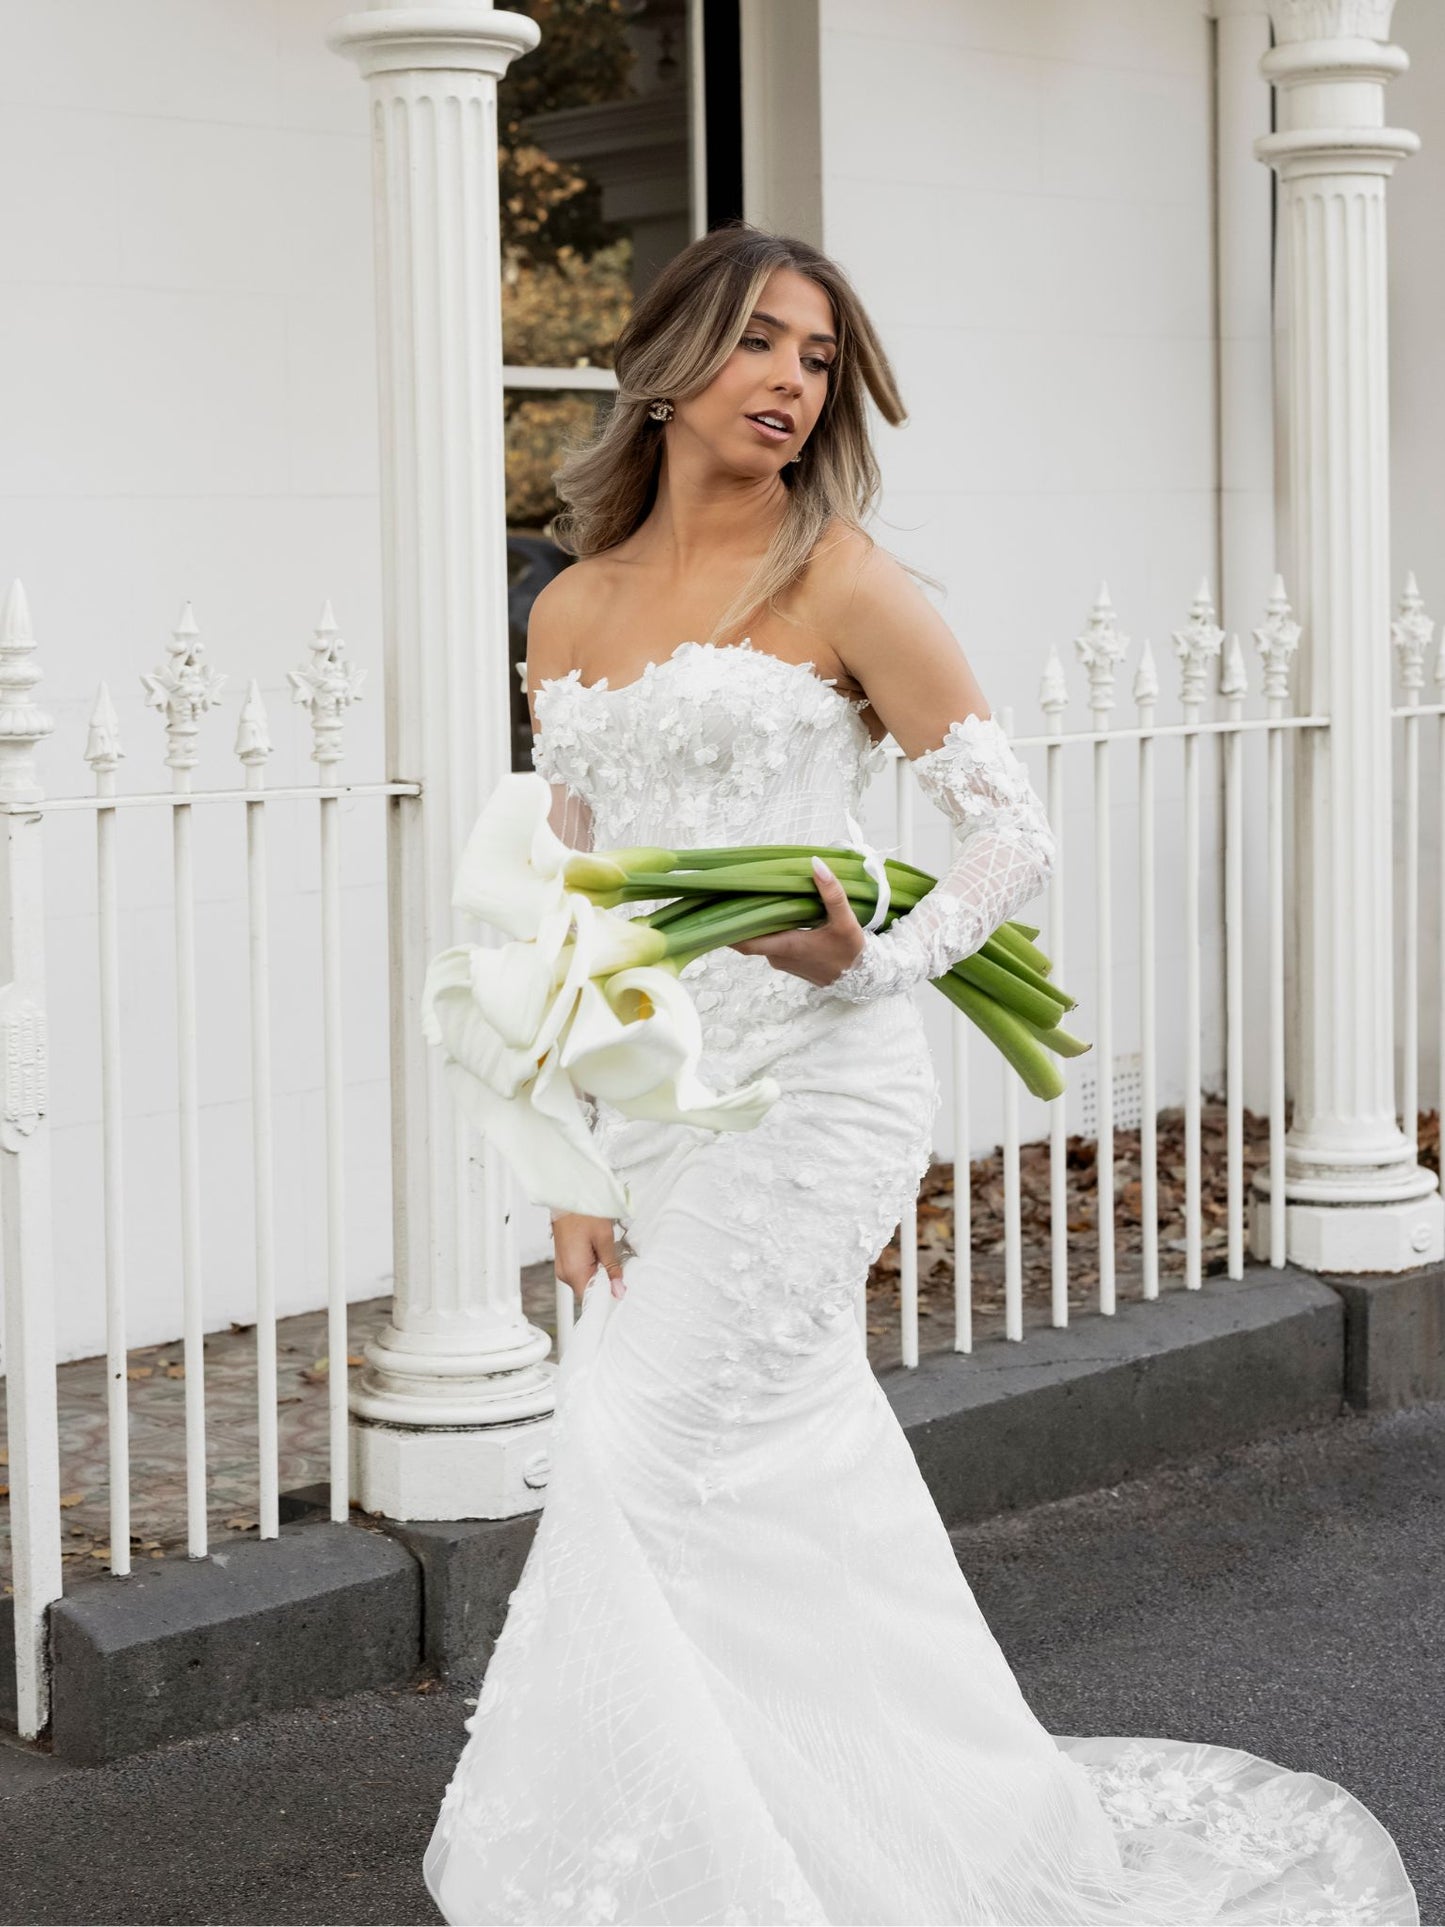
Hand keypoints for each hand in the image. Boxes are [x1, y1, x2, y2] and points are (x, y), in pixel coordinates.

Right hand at [552, 1212, 625, 1302]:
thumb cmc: (583, 1212)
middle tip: (618, 1269)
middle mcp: (564, 1272)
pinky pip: (580, 1272)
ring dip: (598, 1274)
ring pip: (585, 1281)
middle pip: (588, 1290)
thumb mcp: (604, 1238)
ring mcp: (563, 1267)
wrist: (567, 1196)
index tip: (621, 1292)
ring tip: (607, 1256)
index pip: (590, 1298)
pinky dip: (592, 1267)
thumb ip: (611, 1267)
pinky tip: (599, 1254)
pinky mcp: (564, 1260)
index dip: (607, 1297)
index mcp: (573, 1270)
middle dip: (605, 1284)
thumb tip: (618, 1290)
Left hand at [729, 857, 867, 986]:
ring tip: (754, 895)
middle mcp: (778, 957)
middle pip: (750, 936)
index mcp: (786, 946)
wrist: (863, 979)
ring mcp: (783, 961)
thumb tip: (816, 864)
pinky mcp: (789, 962)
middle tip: (733, 891)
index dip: (725, 928)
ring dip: (758, 922)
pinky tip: (776, 911)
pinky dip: (771, 929)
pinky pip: (772, 943)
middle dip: (741, 917)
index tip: (714, 908)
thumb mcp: (845, 921)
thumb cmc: (851, 952)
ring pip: (761, 939)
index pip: (744, 942)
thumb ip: (831, 892)